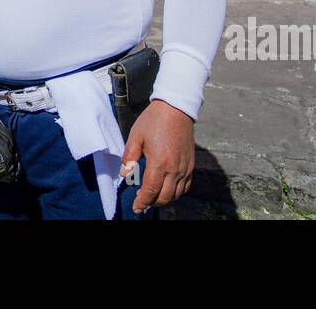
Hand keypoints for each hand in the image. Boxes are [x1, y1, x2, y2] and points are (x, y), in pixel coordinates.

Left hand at [121, 99, 195, 213]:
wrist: (176, 108)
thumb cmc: (154, 120)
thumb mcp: (135, 136)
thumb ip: (129, 157)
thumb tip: (125, 175)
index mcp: (159, 162)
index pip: (150, 191)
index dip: (142, 202)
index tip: (136, 208)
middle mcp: (174, 168)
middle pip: (164, 197)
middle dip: (152, 203)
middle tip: (141, 204)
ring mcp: (184, 167)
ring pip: (176, 194)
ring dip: (164, 199)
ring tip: (152, 198)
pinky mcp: (190, 165)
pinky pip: (185, 186)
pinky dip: (176, 193)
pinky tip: (167, 189)